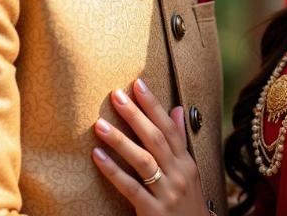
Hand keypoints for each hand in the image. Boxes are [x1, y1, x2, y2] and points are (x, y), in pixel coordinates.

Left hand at [92, 78, 208, 215]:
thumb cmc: (187, 203)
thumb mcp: (189, 171)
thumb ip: (180, 142)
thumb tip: (176, 110)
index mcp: (186, 162)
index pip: (169, 127)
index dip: (153, 105)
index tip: (138, 84)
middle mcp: (178, 174)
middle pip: (155, 139)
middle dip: (135, 115)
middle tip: (116, 95)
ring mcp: (167, 193)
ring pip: (143, 161)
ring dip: (120, 140)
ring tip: (100, 124)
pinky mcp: (153, 212)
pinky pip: (130, 188)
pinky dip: (113, 171)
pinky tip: (98, 156)